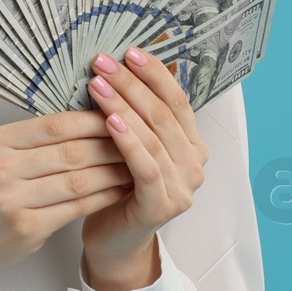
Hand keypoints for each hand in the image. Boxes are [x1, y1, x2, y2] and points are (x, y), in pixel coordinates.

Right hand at [0, 111, 132, 290]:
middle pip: (72, 151)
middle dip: (112, 146)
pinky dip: (104, 197)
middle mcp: (2, 168)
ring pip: (79, 180)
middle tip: (140, 141)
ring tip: (135, 166)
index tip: (120, 116)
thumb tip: (87, 119)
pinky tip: (119, 190)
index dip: (93, 120)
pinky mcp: (27, 227)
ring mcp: (13, 200)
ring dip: (113, 172)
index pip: (56, 124)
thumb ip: (36, 139)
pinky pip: (77, 207)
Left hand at [80, 45, 211, 290]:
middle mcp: (194, 164)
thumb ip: (132, 114)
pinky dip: (128, 140)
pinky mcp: (163, 205)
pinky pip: (145, 166)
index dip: (154, 73)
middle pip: (163, 113)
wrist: (113, 240)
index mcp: (191, 144)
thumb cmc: (116, 187)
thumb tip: (113, 66)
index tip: (128, 51)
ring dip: (123, 105)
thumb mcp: (127, 144)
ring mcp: (183, 187)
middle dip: (131, 83)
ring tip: (96, 84)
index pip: (177, 99)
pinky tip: (108, 121)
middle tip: (102, 61)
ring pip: (154, 136)